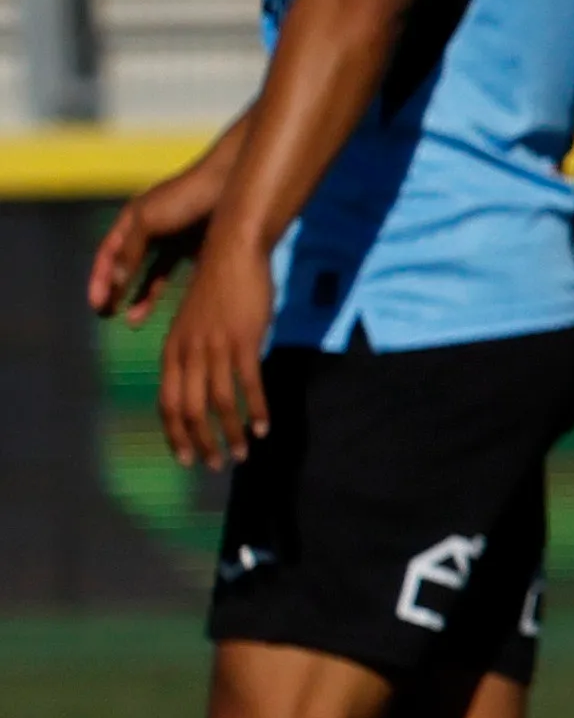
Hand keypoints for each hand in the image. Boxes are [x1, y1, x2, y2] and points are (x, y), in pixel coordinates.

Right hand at [88, 146, 233, 321]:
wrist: (233, 184)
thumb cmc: (187, 196)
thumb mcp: (149, 220)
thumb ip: (131, 249)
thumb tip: (116, 281)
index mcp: (132, 219)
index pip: (108, 253)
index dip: (100, 278)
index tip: (96, 303)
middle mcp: (150, 230)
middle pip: (126, 266)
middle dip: (115, 291)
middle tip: (105, 315)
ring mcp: (174, 240)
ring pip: (150, 274)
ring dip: (139, 297)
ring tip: (131, 321)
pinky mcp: (197, 248)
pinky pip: (176, 274)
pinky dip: (168, 291)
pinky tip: (162, 310)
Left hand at [156, 240, 277, 469]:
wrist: (233, 252)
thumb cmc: (216, 287)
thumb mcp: (192, 323)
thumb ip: (191, 352)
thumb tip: (197, 383)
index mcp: (173, 350)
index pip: (167, 403)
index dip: (175, 434)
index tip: (186, 458)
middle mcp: (189, 352)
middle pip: (189, 409)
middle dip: (200, 442)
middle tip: (214, 465)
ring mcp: (216, 347)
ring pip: (219, 402)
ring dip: (230, 433)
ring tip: (242, 454)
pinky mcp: (244, 340)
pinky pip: (249, 384)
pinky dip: (256, 410)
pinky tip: (263, 427)